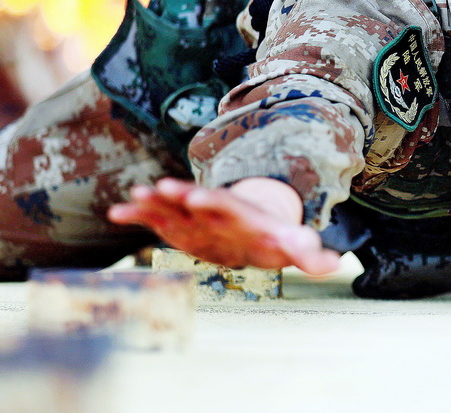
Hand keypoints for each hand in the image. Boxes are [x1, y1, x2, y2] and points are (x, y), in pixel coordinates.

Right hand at [108, 177, 339, 274]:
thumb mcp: (294, 246)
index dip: (214, 201)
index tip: (199, 196)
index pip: (228, 205)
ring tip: (133, 196)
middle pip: (196, 201)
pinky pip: (157, 218)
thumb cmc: (273, 237)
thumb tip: (334, 263)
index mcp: (242, 214)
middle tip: (161, 187)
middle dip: (180, 195)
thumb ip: (310, 254)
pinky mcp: (180, 225)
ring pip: (173, 206)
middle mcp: (215, 210)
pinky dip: (139, 214)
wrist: (255, 225)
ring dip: (154, 202)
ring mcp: (195, 215)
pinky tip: (116, 213)